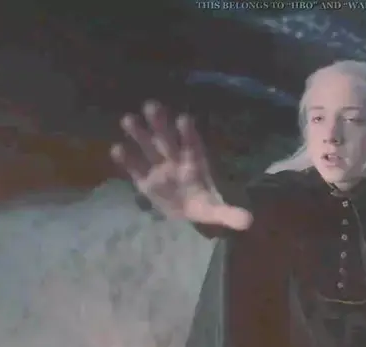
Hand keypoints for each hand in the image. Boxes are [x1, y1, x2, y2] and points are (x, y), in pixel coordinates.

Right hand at [110, 100, 252, 229]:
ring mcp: (159, 168)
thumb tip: (249, 221)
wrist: (187, 212)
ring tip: (128, 119)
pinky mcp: (145, 180)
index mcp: (195, 162)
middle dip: (160, 123)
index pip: (192, 144)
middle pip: (167, 139)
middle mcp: (176, 159)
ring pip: (148, 146)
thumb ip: (231, 214)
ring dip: (139, 133)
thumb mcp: (218, 211)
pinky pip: (135, 167)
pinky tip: (116, 148)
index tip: (183, 119)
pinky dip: (126, 159)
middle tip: (152, 105)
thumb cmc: (204, 204)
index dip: (188, 133)